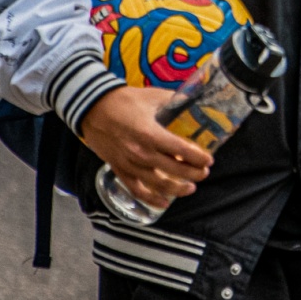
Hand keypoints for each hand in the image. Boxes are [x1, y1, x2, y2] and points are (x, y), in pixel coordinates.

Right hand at [79, 85, 213, 210]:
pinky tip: (164, 203)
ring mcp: (129, 163)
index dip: (198, 157)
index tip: (208, 160)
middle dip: (193, 173)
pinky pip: (136, 190)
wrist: (92, 108)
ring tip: (190, 188)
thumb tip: (194, 99)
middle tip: (204, 172)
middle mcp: (141, 152)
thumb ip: (174, 100)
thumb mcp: (152, 96)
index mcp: (150, 134)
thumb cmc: (123, 100)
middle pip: (174, 169)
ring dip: (177, 189)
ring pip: (158, 184)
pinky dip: (151, 199)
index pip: (181, 150)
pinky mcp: (119, 169)